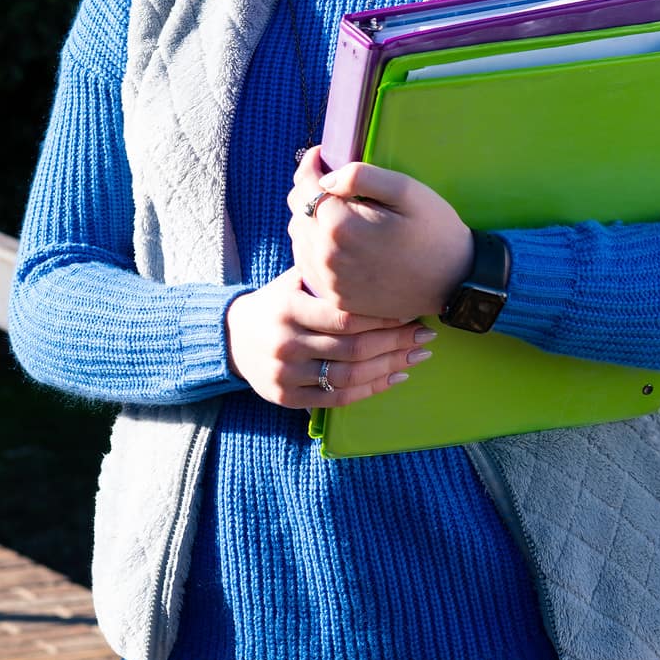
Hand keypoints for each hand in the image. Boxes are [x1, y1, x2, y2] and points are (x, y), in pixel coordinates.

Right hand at [223, 267, 435, 408]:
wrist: (233, 338)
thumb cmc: (276, 303)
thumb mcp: (292, 282)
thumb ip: (327, 276)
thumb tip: (379, 260)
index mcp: (287, 308)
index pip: (344, 317)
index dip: (382, 317)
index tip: (410, 311)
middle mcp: (285, 343)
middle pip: (352, 349)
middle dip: (395, 342)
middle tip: (426, 334)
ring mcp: (285, 374)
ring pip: (348, 376)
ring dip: (390, 367)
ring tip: (417, 355)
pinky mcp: (287, 398)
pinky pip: (337, 398)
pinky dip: (371, 389)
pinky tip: (395, 377)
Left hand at [286, 146, 475, 320]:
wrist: (455, 283)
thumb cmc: (435, 231)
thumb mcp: (406, 190)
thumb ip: (360, 175)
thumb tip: (325, 178)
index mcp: (341, 227)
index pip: (305, 187)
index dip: (309, 166)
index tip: (319, 156)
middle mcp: (328, 258)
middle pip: (298, 213)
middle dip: (309, 192)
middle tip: (331, 182)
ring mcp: (331, 283)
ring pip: (299, 239)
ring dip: (310, 220)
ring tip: (336, 209)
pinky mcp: (337, 299)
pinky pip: (308, 266)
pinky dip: (315, 248)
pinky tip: (336, 238)